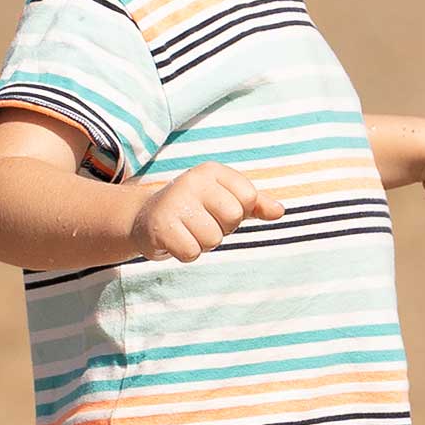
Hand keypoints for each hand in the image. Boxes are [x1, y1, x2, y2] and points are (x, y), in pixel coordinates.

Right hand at [128, 164, 285, 262]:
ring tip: (187, 231)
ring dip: (202, 243)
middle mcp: (192, 181)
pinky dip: (186, 253)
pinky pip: (192, 253)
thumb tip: (280, 212)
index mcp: (212, 171)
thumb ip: (255, 204)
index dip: (239, 212)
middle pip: (232, 218)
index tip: (218, 209)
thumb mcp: (225, 199)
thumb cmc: (194, 210)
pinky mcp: (160, 226)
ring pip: (212, 239)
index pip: (248, 197)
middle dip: (221, 229)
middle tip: (200, 223)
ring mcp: (174, 203)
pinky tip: (174, 240)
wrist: (144, 218)